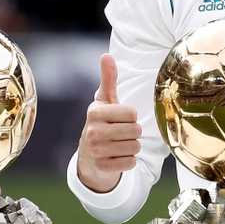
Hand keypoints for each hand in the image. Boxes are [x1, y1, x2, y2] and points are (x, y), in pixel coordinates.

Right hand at [77, 54, 141, 192]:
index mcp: (94, 113)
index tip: (119, 119)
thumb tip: (106, 55)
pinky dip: (129, 161)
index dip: (131, 116)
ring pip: (135, 147)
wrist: (89, 156)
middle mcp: (92, 132)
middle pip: (135, 130)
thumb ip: (108, 79)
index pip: (132, 113)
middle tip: (120, 133)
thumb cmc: (102, 122)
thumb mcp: (104, 101)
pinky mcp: (102, 168)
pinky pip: (131, 163)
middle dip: (133, 132)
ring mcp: (96, 151)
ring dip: (133, 147)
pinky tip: (118, 157)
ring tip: (119, 145)